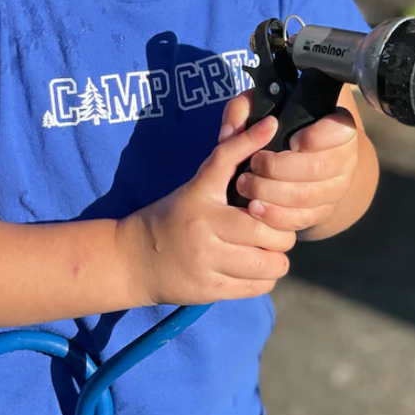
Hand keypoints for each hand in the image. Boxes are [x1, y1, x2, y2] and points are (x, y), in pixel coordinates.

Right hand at [120, 116, 295, 305]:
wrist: (133, 259)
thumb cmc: (174, 216)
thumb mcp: (197, 185)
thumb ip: (229, 157)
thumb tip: (268, 123)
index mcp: (200, 196)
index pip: (228, 161)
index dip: (256, 150)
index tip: (272, 134)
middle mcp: (203, 228)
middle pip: (267, 230)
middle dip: (281, 232)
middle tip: (275, 229)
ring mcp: (206, 263)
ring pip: (269, 263)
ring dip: (276, 258)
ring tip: (266, 251)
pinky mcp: (209, 290)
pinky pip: (258, 286)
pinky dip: (265, 278)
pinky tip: (254, 268)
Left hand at [221, 90, 359, 232]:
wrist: (300, 159)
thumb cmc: (279, 127)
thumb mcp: (261, 108)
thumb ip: (242, 110)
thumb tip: (231, 133)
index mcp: (338, 125)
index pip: (339, 131)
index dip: (316, 137)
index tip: (291, 140)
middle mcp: (345, 158)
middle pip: (318, 168)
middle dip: (278, 169)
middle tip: (254, 165)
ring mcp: (337, 188)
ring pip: (308, 196)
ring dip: (272, 193)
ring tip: (247, 186)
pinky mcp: (323, 211)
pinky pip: (303, 219)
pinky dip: (276, 216)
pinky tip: (256, 209)